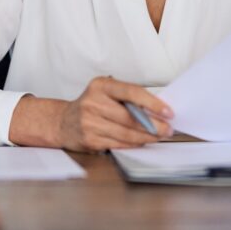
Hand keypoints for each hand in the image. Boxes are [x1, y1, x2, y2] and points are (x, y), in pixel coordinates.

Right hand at [57, 76, 172, 151]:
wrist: (63, 122)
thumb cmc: (91, 105)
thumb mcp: (105, 92)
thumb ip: (127, 97)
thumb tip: (157, 109)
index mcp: (101, 85)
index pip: (131, 92)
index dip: (152, 103)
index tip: (168, 111)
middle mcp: (94, 103)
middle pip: (131, 117)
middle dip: (154, 125)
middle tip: (168, 129)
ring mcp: (90, 122)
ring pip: (126, 133)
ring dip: (146, 137)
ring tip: (158, 136)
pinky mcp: (90, 140)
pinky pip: (119, 144)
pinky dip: (134, 144)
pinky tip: (142, 141)